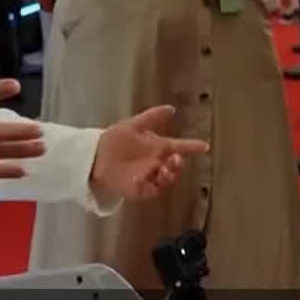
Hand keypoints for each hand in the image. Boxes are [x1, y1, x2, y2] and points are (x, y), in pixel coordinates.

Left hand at [90, 105, 207, 201]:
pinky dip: (151, 187)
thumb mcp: (133, 125)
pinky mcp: (138, 190)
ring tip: (164, 169)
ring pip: (166, 180)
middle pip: (175, 166)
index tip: (205, 146)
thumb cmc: (115, 140)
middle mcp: (156, 163)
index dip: (192, 147)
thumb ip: (152, 117)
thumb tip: (171, 108)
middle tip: (175, 159)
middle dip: (178, 164)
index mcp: (157, 148)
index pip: (179, 147)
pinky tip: (145, 178)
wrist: (94, 155)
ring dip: (169, 176)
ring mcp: (148, 177)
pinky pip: (150, 191)